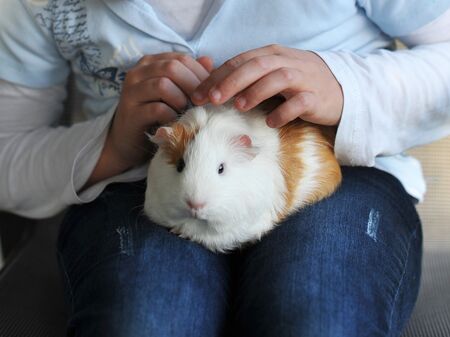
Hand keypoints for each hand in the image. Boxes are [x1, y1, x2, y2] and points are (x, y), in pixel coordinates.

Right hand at [108, 53, 212, 168]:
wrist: (130, 142)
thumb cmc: (156, 116)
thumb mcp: (175, 93)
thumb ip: (190, 76)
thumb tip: (209, 61)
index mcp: (151, 63)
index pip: (181, 58)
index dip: (200, 74)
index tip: (213, 91)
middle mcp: (138, 73)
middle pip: (172, 67)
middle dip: (193, 86)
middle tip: (204, 103)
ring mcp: (131, 92)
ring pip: (163, 85)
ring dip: (181, 100)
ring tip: (187, 112)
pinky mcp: (131, 113)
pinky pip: (157, 109)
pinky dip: (172, 116)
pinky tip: (176, 122)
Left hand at [191, 44, 342, 127]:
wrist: (339, 89)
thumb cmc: (297, 84)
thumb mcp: (271, 74)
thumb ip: (246, 76)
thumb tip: (212, 86)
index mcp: (271, 55)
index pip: (240, 61)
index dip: (218, 76)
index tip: (198, 94)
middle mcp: (286, 62)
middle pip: (256, 66)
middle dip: (231, 81)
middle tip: (212, 98)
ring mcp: (303, 78)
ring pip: (278, 78)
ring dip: (256, 91)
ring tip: (239, 106)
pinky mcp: (316, 97)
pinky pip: (300, 102)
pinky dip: (285, 111)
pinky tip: (271, 122)